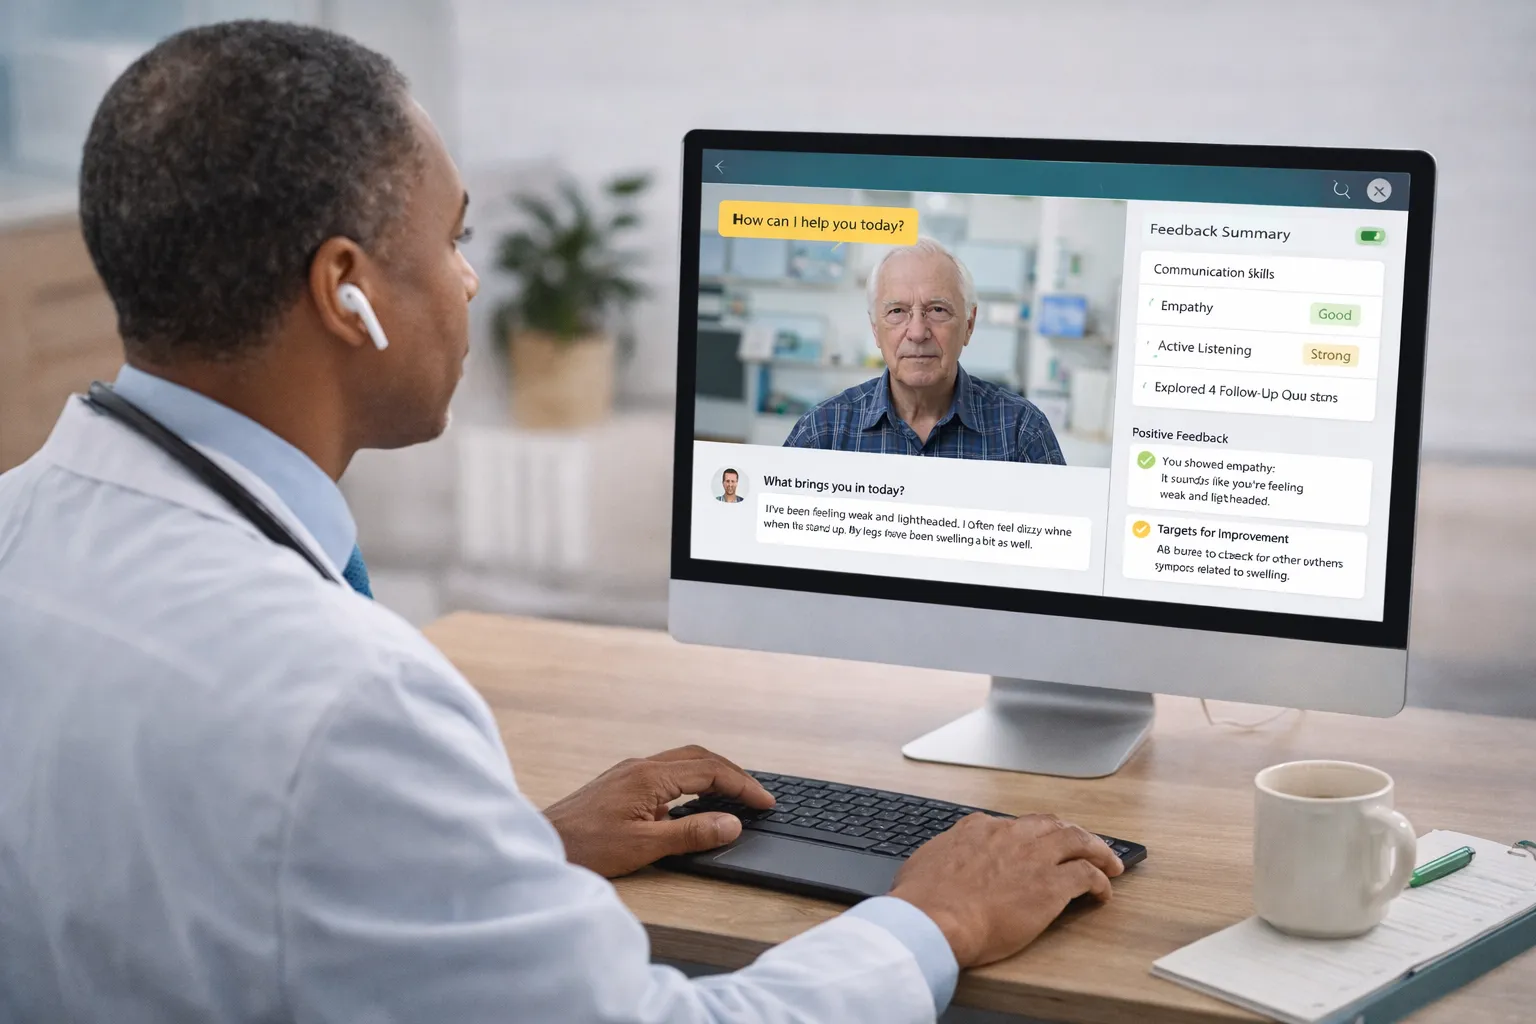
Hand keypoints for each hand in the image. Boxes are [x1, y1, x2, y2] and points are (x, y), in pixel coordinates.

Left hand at [542, 745, 774, 877]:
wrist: (540, 846)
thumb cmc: (583, 847)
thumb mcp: (644, 846)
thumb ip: (691, 834)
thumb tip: (731, 823)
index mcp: (648, 776)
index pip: (710, 771)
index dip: (742, 785)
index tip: (764, 801)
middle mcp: (639, 766)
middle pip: (699, 757)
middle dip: (732, 773)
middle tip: (756, 795)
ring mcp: (627, 772)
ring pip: (682, 762)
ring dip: (712, 774)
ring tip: (733, 795)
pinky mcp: (619, 783)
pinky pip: (666, 771)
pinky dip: (691, 780)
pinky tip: (693, 800)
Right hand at [889, 813, 1124, 967]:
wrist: (935, 919)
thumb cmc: (923, 899)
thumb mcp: (924, 861)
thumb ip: (941, 853)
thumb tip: (937, 860)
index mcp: (978, 829)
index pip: (1012, 824)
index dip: (1029, 834)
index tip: (1034, 844)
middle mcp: (1010, 835)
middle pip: (1051, 825)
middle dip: (1070, 833)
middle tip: (1083, 843)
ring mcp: (1033, 858)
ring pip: (1078, 841)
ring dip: (1097, 849)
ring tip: (1110, 861)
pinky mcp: (1051, 885)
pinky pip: (1087, 875)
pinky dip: (1101, 880)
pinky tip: (1104, 891)